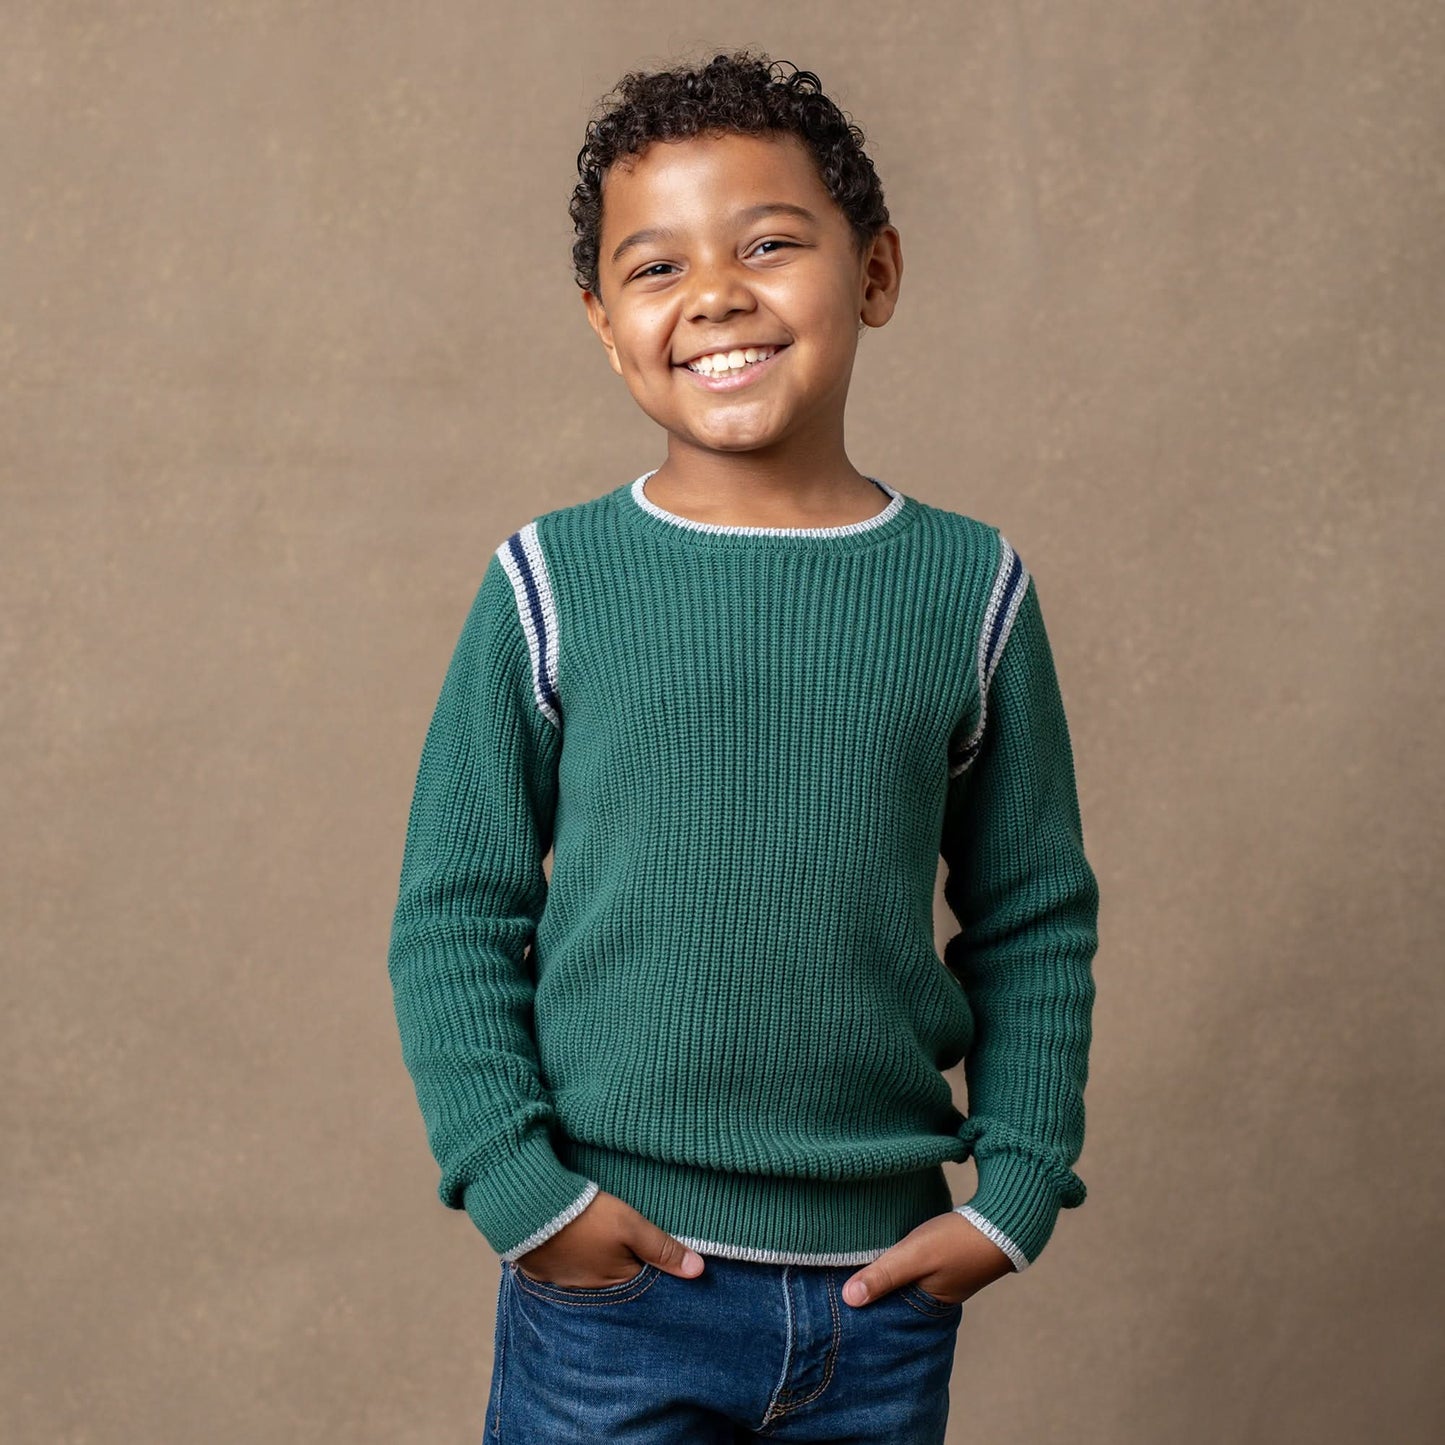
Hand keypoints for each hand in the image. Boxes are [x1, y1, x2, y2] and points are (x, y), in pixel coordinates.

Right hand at [513, 1188, 705, 1288]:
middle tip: (625, 1246)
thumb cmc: (586, 1216)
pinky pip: (562, 1268)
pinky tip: (573, 1242)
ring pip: (588, 1275)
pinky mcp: (540, 1269)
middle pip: (614, 1280)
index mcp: (614, 1282)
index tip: (655, 1255)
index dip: (651, 1266)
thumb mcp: (631, 1226)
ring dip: (594, 1261)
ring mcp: (562, 1281)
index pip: (642, 1282)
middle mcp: (588, 1291)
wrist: (528, 1208)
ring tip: (599, 1241)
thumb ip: (662, 1248)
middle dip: (622, 1266)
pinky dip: (570, 1258)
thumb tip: (699, 1271)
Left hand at [840, 1211, 1013, 1307]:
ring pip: (903, 1279)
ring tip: (854, 1262)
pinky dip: (899, 1260)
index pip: (887, 1313)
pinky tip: (885, 1248)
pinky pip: (913, 1265)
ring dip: (885, 1271)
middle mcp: (934, 1298)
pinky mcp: (945, 1259)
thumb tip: (848, 1299)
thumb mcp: (916, 1256)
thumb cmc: (959, 1240)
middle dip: (871, 1289)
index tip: (835, 1296)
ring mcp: (942, 1278)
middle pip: (893, 1297)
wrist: (1004, 1219)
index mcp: (928, 1307)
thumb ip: (884, 1275)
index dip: (864, 1305)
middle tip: (837, 1277)